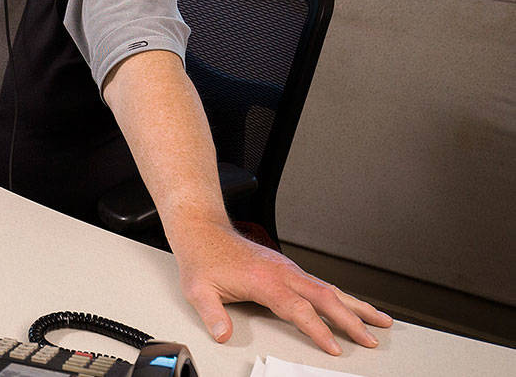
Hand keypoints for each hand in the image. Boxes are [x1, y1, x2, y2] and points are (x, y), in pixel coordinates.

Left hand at [175, 221, 392, 355]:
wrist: (202, 229)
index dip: (320, 331)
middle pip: (326, 298)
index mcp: (266, 280)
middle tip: (372, 339)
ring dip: (355, 305)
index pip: (300, 310)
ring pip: (329, 288)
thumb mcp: (198, 290)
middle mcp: (283, 272)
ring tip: (380, 319)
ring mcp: (287, 269)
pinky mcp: (287, 268)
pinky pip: (320, 283)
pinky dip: (340, 296)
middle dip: (352, 320)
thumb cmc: (202, 258)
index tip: (337, 348)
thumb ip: (212, 314)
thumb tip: (222, 335)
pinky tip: (349, 304)